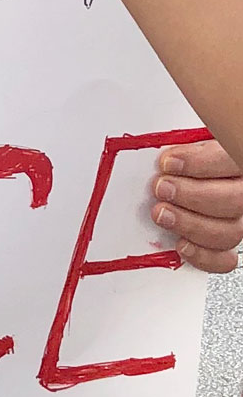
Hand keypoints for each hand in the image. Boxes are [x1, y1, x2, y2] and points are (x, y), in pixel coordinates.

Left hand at [151, 136, 242, 273]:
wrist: (192, 177)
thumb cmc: (188, 156)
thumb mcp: (191, 137)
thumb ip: (185, 140)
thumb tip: (164, 144)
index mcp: (236, 159)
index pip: (231, 160)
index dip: (200, 163)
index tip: (168, 162)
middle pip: (234, 200)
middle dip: (192, 195)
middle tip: (162, 188)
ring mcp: (237, 219)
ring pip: (229, 231)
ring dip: (190, 224)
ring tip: (162, 212)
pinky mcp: (224, 244)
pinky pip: (223, 259)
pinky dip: (201, 255)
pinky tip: (181, 243)